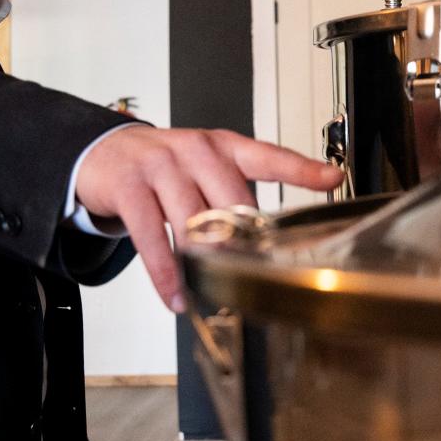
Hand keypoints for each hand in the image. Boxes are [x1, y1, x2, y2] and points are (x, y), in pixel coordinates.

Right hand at [75, 127, 342, 311]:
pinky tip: (174, 293)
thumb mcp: (205, 169)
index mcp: (224, 147)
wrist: (106, 152)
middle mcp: (196, 151)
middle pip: (231, 201)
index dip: (303, 168)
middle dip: (243, 243)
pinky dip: (164, 272)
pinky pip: (151, 235)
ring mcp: (161, 166)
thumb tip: (263, 246)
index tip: (334, 177)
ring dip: (202, 265)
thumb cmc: (166, 168)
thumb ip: (234, 196)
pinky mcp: (130, 186)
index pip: (269, 156)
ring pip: (192, 221)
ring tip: (210, 292)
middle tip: (252, 274)